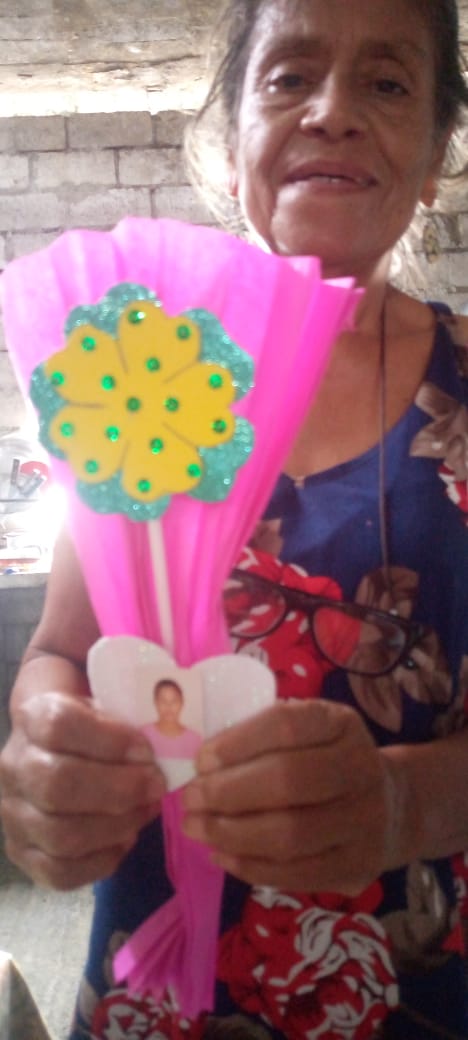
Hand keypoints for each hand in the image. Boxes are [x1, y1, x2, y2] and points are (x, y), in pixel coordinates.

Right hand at [0, 691, 165, 889]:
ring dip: (116, 827)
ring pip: (61, 835)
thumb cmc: (90, 724)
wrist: (52, 748)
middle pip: (58, 785)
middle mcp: (14, 767)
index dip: (109, 740)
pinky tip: (126, 839)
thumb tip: (167, 726)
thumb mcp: (103, 698)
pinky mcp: (22, 853)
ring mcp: (13, 814)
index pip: (60, 725)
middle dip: (118, 790)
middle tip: (156, 785)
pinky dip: (102, 860)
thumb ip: (127, 706)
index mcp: (32, 717)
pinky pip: (60, 872)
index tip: (146, 749)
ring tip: (146, 811)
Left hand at [182, 700, 405, 894]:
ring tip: (196, 827)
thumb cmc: (327, 761)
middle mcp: (361, 768)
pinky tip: (221, 855)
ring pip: (289, 834)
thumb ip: (262, 739)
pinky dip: (249, 866)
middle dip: (227, 792)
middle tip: (191, 799)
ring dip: (231, 834)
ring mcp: (364, 822)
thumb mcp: (308, 733)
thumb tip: (202, 765)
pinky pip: (295, 873)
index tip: (201, 760)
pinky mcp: (356, 867)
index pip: (286, 726)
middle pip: (287, 781)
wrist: (392, 807)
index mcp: (341, 724)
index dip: (237, 743)